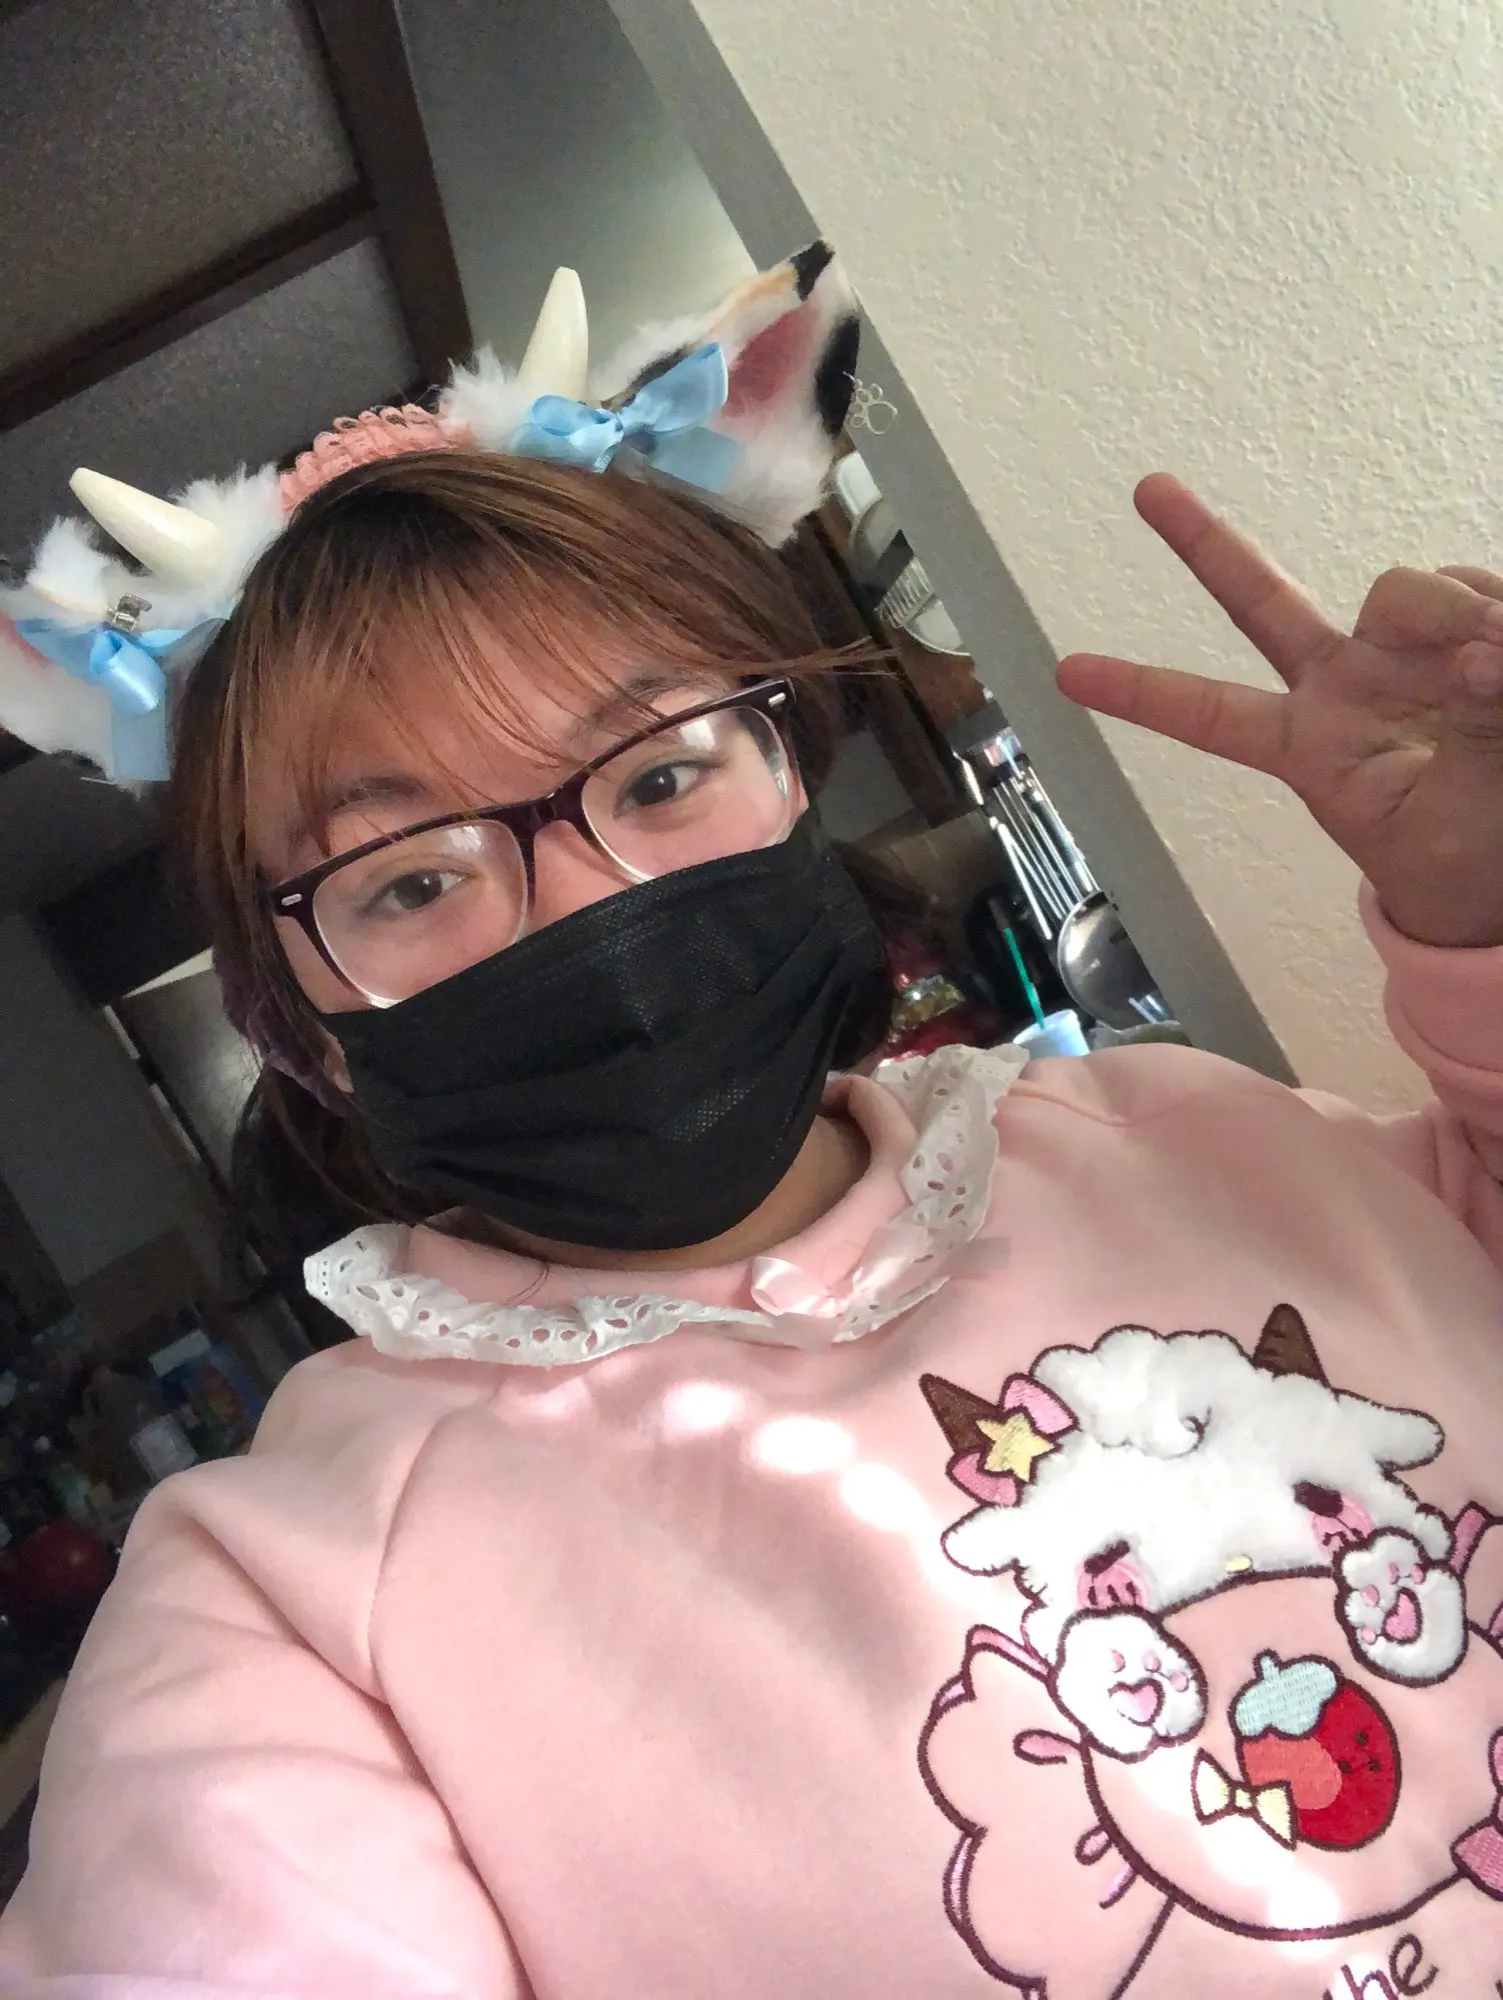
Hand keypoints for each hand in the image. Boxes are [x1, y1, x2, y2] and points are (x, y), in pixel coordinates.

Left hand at [1057, 476, 1502, 948]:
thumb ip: (1467, 738)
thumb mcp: (1450, 824)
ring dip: (1454, 616)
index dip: (1141, 692)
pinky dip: (1497, 612)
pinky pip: (1477, 587)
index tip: (1066, 673)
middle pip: (1261, 602)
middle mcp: (1343, 687)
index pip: (1211, 716)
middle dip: (1204, 542)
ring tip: (1492, 676)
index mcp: (1310, 749)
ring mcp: (1402, 654)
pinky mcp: (1470, 631)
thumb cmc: (1467, 864)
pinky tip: (1502, 656)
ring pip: (1405, 589)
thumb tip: (1481, 657)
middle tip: (1145, 488)